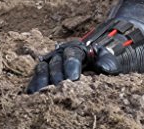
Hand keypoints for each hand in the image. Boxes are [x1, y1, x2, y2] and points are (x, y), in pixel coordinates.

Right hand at [26, 19, 143, 92]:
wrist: (103, 61)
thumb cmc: (107, 62)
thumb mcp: (112, 61)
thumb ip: (108, 62)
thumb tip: (103, 67)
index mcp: (78, 48)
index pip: (73, 55)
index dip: (72, 66)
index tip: (74, 79)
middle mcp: (62, 52)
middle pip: (56, 62)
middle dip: (57, 77)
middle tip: (58, 90)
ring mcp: (52, 61)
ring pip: (44, 68)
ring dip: (42, 81)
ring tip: (40, 94)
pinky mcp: (45, 72)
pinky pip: (38, 76)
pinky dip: (35, 84)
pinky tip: (31, 94)